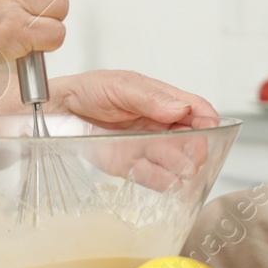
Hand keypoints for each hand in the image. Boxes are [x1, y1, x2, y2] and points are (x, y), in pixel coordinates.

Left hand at [50, 70, 221, 189]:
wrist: (56, 111)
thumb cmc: (87, 90)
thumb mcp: (120, 85)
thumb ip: (149, 98)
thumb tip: (179, 108)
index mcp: (160, 99)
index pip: (194, 108)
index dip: (207, 119)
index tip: (211, 129)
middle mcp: (157, 123)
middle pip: (190, 137)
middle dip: (197, 147)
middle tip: (195, 155)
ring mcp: (144, 145)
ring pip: (173, 159)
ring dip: (181, 166)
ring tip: (182, 169)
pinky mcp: (129, 165)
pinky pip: (152, 176)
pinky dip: (163, 181)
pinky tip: (169, 182)